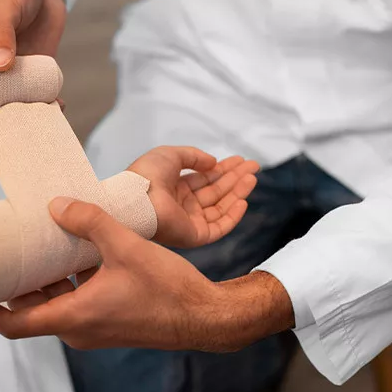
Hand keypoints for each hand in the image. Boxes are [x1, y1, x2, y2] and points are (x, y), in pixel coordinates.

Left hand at [0, 200, 293, 349]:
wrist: (204, 316)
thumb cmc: (167, 288)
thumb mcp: (126, 246)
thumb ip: (90, 222)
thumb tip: (56, 206)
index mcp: (74, 317)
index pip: (14, 323)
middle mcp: (78, 329)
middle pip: (31, 311)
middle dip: (14, 286)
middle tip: (0, 256)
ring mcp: (93, 328)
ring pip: (54, 305)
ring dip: (43, 281)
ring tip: (32, 247)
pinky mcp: (108, 322)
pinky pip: (75, 303)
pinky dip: (66, 283)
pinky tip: (72, 253)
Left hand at [128, 146, 258, 247]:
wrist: (136, 200)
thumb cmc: (147, 176)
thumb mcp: (170, 155)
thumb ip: (194, 156)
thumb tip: (213, 162)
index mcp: (173, 187)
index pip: (204, 179)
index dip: (223, 169)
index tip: (241, 160)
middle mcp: (182, 205)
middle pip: (215, 191)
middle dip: (235, 178)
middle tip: (254, 166)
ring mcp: (188, 221)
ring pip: (220, 207)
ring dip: (237, 193)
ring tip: (252, 178)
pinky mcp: (194, 236)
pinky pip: (218, 227)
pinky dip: (232, 216)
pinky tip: (243, 201)